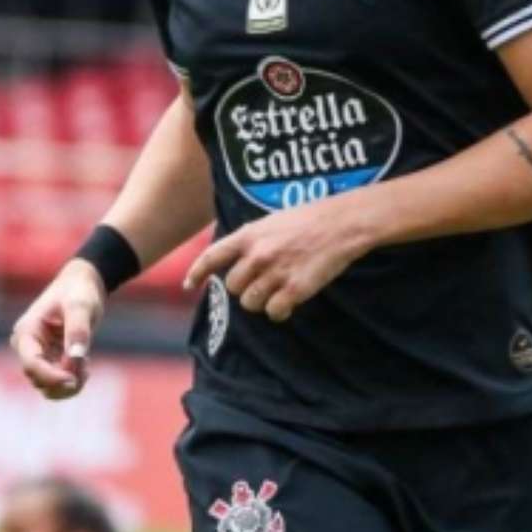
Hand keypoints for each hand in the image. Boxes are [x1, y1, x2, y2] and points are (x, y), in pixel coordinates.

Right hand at [10, 259, 105, 398]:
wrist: (82, 284)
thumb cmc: (78, 291)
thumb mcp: (81, 306)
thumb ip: (78, 330)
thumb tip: (76, 357)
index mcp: (27, 331)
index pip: (31, 364)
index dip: (51, 377)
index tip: (73, 379)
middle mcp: (27, 345)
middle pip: (37, 379)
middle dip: (63, 381)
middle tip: (86, 368)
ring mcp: (38, 354)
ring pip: (46, 385)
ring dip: (68, 384)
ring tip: (86, 368)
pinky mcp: (50, 358)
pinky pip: (57, 381)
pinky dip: (72, 380)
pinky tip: (85, 365)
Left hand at [183, 198, 371, 322]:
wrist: (343, 223)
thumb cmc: (310, 219)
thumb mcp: (272, 221)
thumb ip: (251, 240)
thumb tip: (236, 261)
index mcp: (249, 235)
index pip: (212, 256)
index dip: (197, 272)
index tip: (188, 285)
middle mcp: (257, 254)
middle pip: (232, 287)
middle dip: (244, 288)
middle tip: (263, 281)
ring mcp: (275, 272)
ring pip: (250, 303)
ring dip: (261, 301)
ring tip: (278, 289)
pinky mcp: (294, 290)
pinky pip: (274, 313)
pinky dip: (280, 312)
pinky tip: (289, 302)